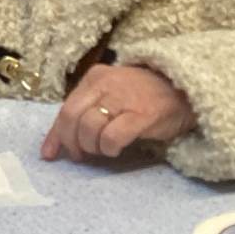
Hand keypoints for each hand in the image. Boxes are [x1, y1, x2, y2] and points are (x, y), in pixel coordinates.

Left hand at [42, 63, 196, 161]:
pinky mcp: (141, 115)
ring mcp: (123, 98)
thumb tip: (53, 147)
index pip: (65, 108)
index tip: (50, 155)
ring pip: (89, 127)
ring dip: (92, 146)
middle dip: (72, 142)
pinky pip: (112, 137)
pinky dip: (109, 148)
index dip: (55, 135)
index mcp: (94, 78)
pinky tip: (116, 149)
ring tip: (103, 149)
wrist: (184, 91)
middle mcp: (105, 84)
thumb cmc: (143, 97)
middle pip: (72, 117)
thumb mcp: (109, 97)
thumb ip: (84, 114)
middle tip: (81, 155)